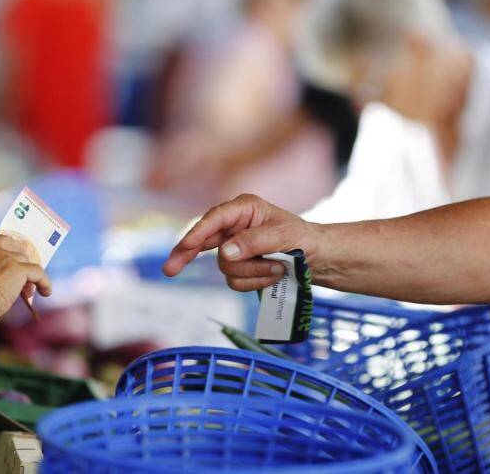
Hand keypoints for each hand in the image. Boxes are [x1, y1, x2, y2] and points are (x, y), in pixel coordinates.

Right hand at [0, 234, 50, 326]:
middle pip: (6, 243)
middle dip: (14, 252)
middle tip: (19, 266)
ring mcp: (2, 256)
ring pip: (22, 258)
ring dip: (26, 271)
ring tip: (28, 289)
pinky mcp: (17, 268)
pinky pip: (37, 272)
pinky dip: (44, 282)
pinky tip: (46, 292)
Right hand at [162, 194, 313, 290]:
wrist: (319, 258)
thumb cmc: (304, 238)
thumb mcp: (283, 236)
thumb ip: (254, 241)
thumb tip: (226, 252)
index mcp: (243, 209)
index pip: (214, 219)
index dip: (198, 232)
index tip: (187, 245)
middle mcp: (234, 226)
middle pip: (202, 241)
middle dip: (187, 255)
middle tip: (170, 270)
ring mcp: (235, 248)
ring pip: (226, 267)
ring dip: (252, 272)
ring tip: (277, 267)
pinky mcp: (240, 266)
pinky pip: (236, 281)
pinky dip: (255, 281)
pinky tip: (273, 275)